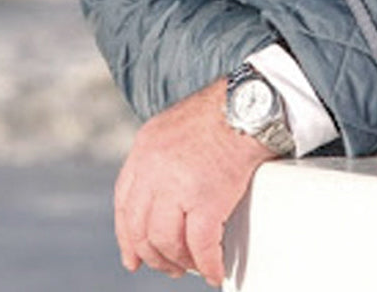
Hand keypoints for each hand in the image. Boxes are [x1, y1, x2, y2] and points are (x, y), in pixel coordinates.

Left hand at [114, 80, 276, 286]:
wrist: (252, 105)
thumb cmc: (225, 110)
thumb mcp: (176, 125)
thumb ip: (163, 155)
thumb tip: (165, 191)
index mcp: (145, 147)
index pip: (124, 202)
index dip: (127, 235)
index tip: (134, 255)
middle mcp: (153, 167)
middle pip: (140, 227)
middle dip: (153, 255)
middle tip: (168, 266)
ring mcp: (177, 185)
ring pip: (165, 241)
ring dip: (179, 261)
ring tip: (193, 266)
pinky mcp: (206, 200)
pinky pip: (200, 246)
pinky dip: (208, 264)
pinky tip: (214, 271)